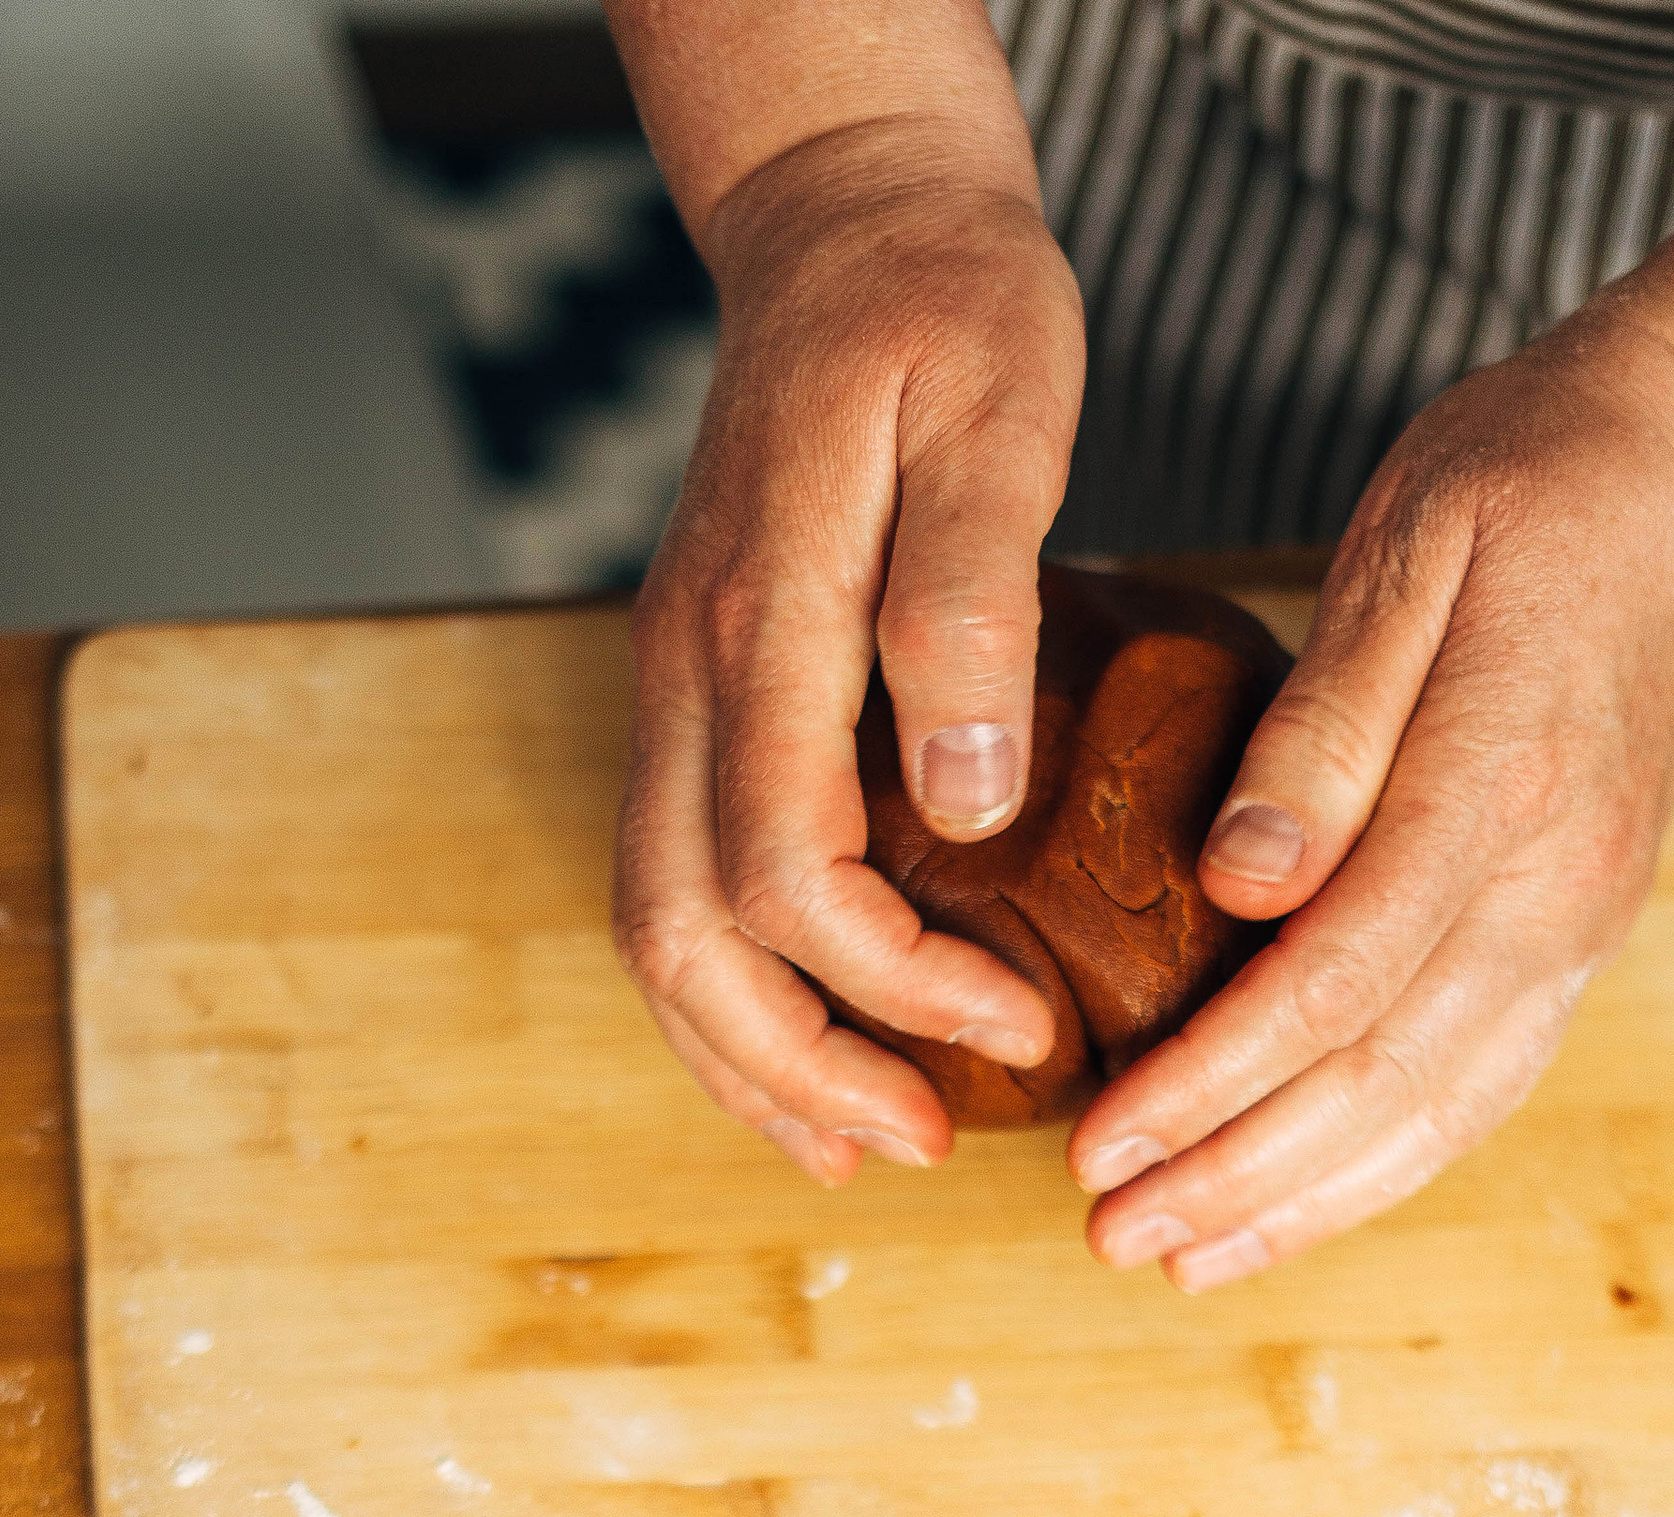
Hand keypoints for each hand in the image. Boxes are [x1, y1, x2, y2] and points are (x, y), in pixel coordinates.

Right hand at [615, 118, 1085, 1184]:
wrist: (848, 211)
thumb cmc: (944, 303)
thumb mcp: (997, 416)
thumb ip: (970, 603)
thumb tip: (969, 800)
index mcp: (761, 621)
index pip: (784, 874)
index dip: (892, 987)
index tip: (1016, 1028)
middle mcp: (688, 672)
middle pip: (684, 937)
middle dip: (797, 1069)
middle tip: (922, 1149)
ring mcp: (675, 685)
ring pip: (657, 926)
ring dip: (749, 1055)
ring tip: (858, 1142)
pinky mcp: (698, 690)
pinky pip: (678, 877)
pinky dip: (737, 987)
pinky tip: (819, 1038)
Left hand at [1070, 316, 1673, 1283]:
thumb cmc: (1530, 483)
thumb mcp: (1407, 547)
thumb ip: (1323, 727)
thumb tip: (1234, 883)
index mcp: (1502, 781)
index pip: (1338, 981)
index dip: (1213, 1080)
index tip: (1104, 1138)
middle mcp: (1557, 884)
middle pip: (1380, 1079)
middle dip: (1235, 1176)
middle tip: (1109, 1233)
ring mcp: (1582, 925)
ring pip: (1436, 1115)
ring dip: (1301, 1206)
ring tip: (1179, 1261)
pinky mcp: (1581, 940)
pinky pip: (1479, 1090)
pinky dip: (1380, 1171)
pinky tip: (1293, 1211)